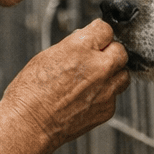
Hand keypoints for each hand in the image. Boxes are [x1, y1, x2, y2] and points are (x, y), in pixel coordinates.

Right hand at [0, 19, 129, 151]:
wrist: (30, 124)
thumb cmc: (31, 93)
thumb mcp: (47, 56)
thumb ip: (73, 47)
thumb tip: (85, 42)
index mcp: (81, 47)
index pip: (105, 29)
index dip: (98, 35)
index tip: (95, 39)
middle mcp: (98, 66)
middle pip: (120, 50)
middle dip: (109, 53)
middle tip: (96, 59)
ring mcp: (106, 89)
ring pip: (123, 74)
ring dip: (112, 73)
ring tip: (94, 79)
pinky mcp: (107, 109)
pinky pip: (114, 96)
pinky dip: (104, 95)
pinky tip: (87, 97)